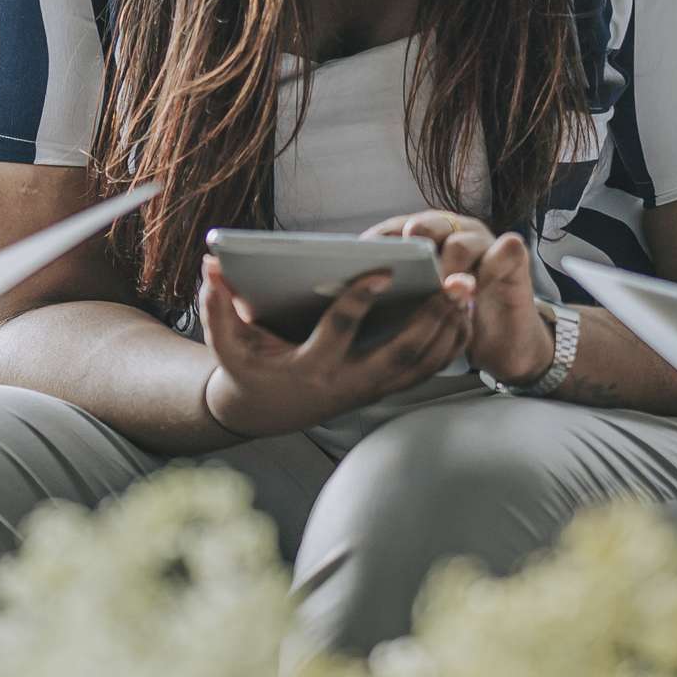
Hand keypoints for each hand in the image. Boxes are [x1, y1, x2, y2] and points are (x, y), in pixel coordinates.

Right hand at [197, 254, 472, 438]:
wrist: (266, 411)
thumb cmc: (248, 367)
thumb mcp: (226, 342)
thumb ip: (216, 306)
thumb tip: (211, 265)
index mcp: (309, 367)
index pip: (339, 332)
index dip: (359, 301)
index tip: (383, 270)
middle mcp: (346, 383)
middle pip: (399, 352)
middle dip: (430, 317)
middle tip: (455, 281)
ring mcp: (370, 390)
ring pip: (421, 364)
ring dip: (449, 329)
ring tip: (466, 289)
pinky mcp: (385, 390)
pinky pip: (426, 370)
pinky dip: (449, 344)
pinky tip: (464, 312)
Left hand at [364, 212, 550, 382]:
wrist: (503, 343)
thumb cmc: (455, 319)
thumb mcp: (421, 306)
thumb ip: (399, 291)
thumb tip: (353, 288)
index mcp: (427, 237)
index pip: (397, 228)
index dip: (381, 241)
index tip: (363, 258)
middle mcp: (455, 232)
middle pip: (429, 223)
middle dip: (415, 242)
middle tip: (407, 264)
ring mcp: (485, 242)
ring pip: (462, 241)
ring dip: (449, 266)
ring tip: (440, 289)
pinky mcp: (514, 258)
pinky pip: (506, 249)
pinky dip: (488, 270)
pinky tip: (475, 292)